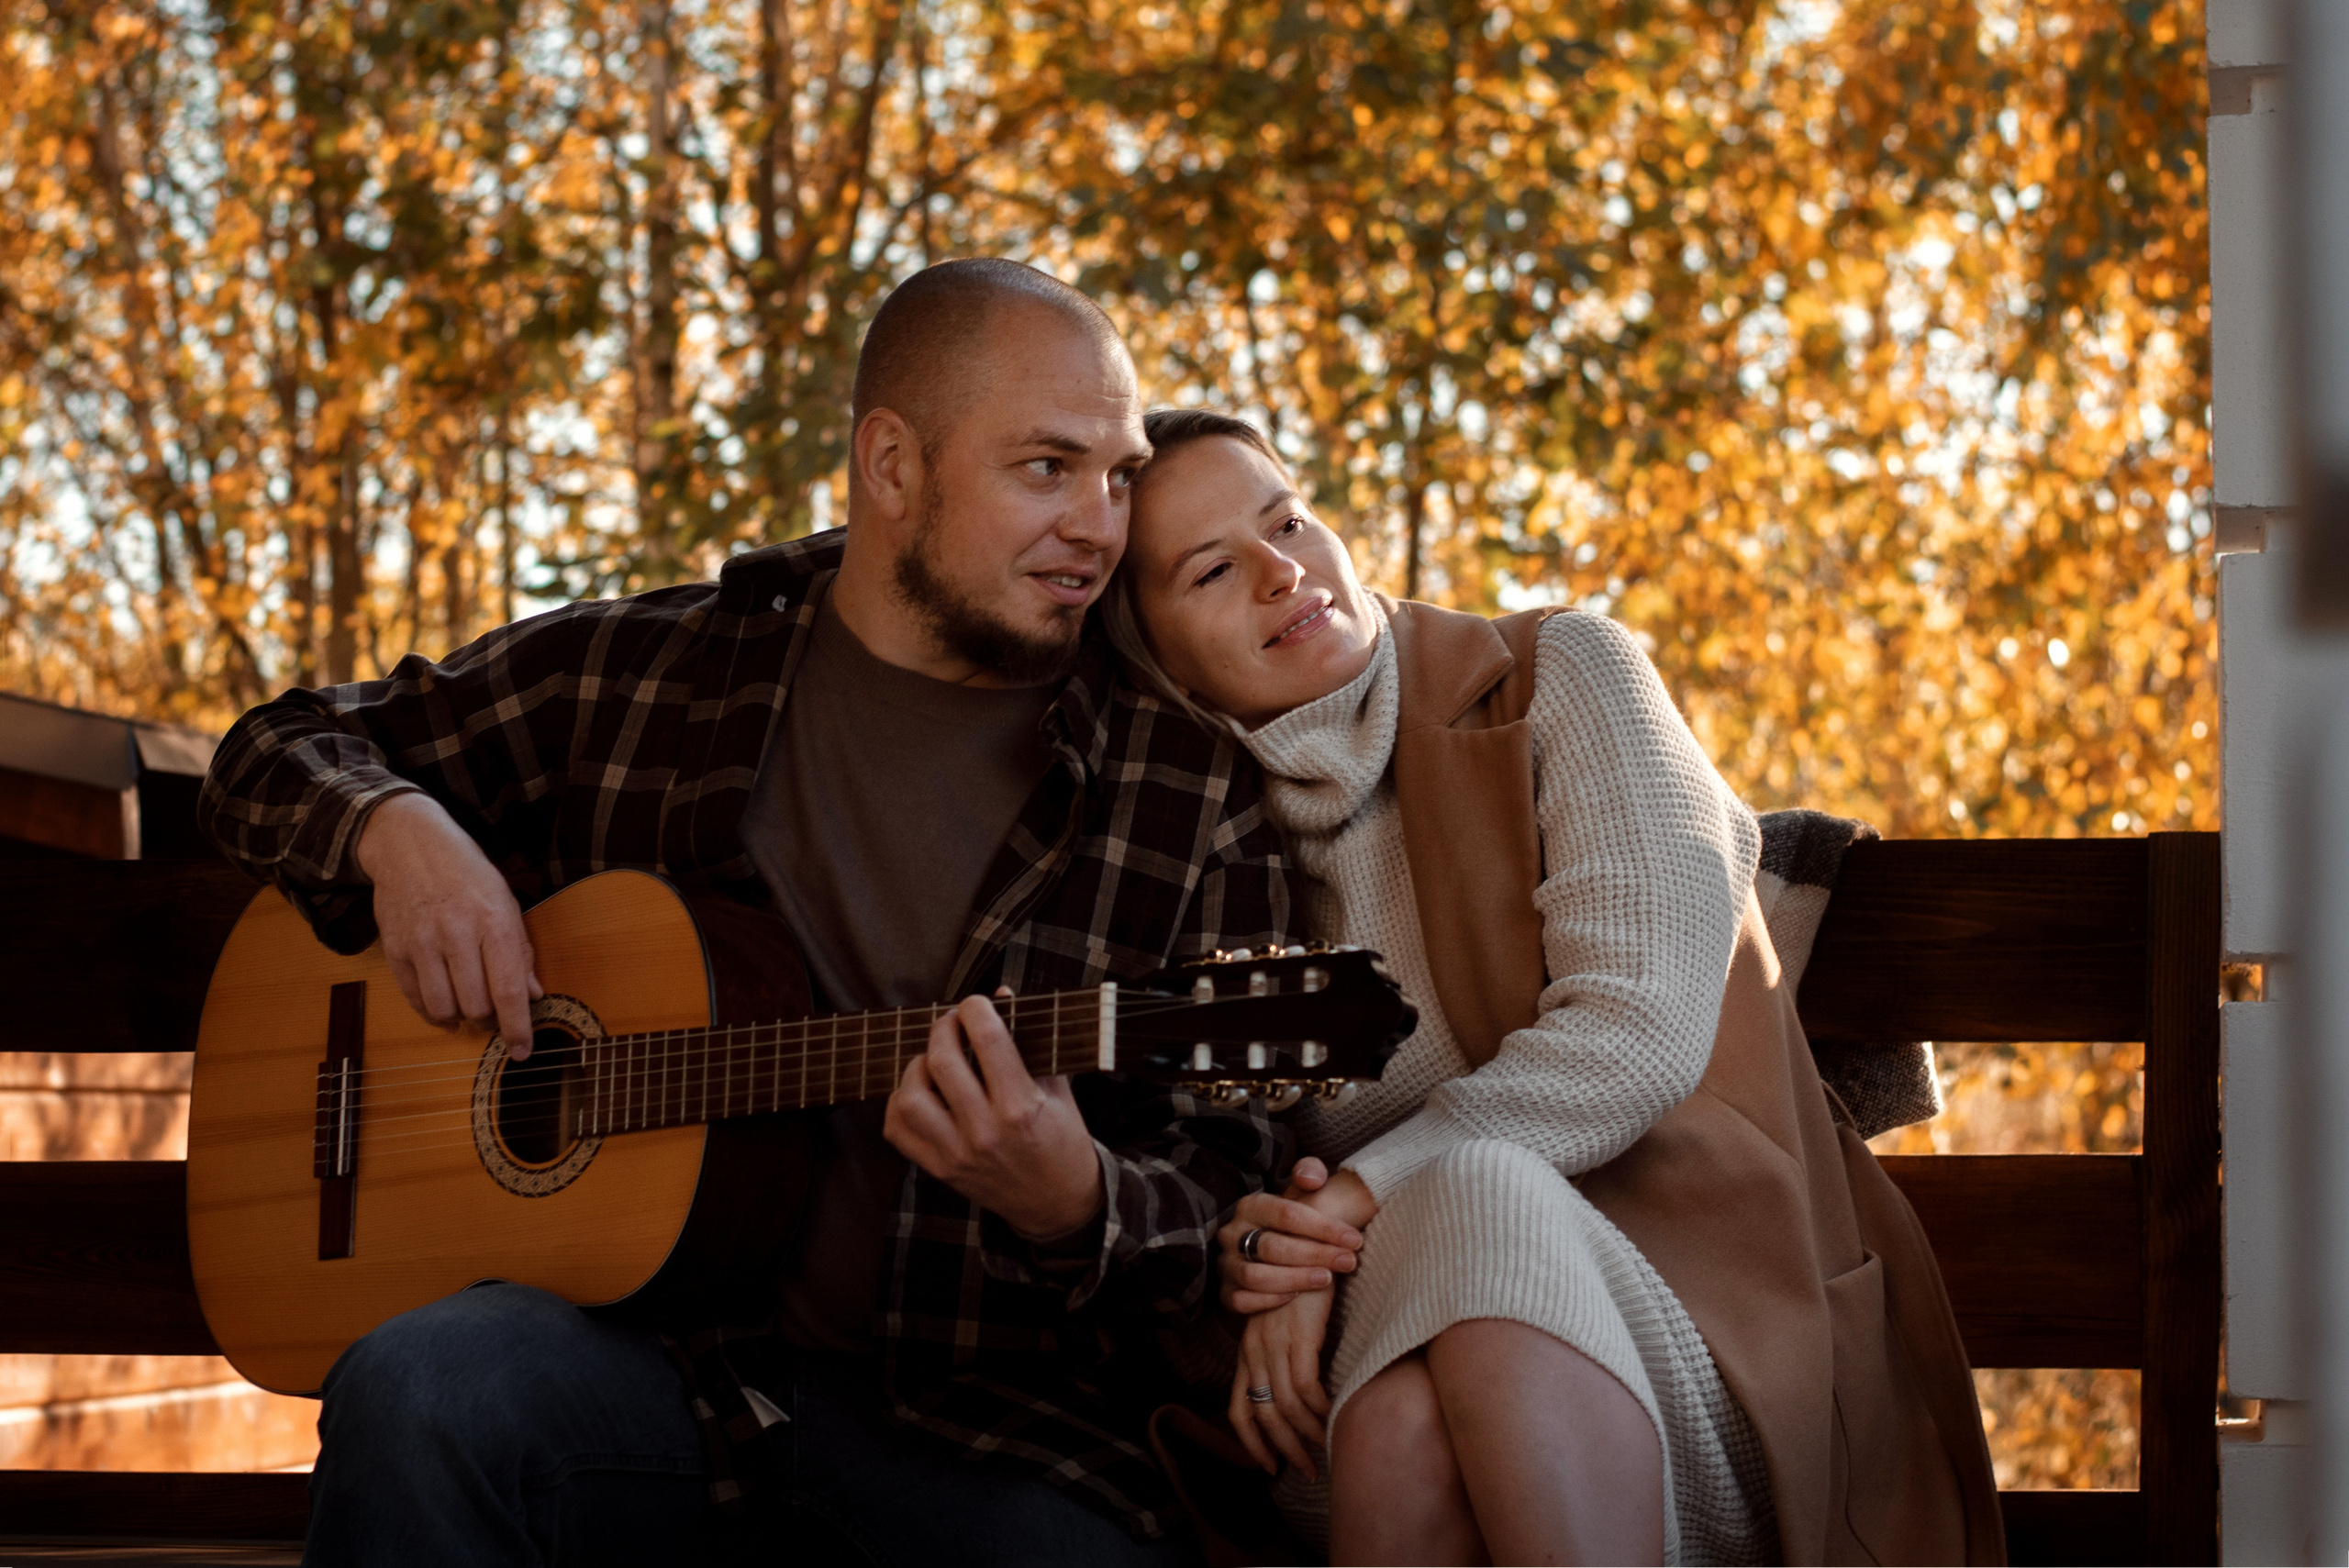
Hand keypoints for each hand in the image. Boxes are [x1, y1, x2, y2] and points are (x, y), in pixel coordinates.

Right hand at [355, 792, 542, 1055]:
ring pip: (444, 1008)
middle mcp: (457, 933)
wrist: (410, 845)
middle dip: (489, 1021)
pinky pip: (415, 998)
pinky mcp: (395, 948)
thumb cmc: (467, 873)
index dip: (518, 1027)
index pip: (509, 990)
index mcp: (494, 921)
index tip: (523, 1051)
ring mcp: (422, 941)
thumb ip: (521, 951)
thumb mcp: (506, 902)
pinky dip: (432, 1011)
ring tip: (469, 1007)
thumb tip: (534, 995)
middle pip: (476, 1005)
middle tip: (494, 1015)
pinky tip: (444, 1005)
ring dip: (460, 1018)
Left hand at [884, 993, 1103, 1240]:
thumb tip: (1002, 996)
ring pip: (911, 1097)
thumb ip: (1031, 1042)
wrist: (1057, 1203)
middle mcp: (985, 1131)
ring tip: (934, 1061)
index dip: (977, 1009)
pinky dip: (900, 1103)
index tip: (977, 1003)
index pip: (989, 1039)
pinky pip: (897, 1131)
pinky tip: (920, 1093)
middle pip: (943, 1061)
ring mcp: (957, 1154)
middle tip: (952, 1023)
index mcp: (1021, 1107)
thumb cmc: (1062, 1140)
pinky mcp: (940, 1170)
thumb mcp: (1057, 1090)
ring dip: (917, 1068)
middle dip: (943, 1028)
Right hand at [1217, 1159, 1364, 1313]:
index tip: (1355, 1239)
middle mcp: (1232, 1233)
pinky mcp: (1224, 1293)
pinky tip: (1296, 1298)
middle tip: (1348, 1261)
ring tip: (1327, 1279)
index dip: (1323, 1227)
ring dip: (1295, 1278)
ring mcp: (1226, 1264)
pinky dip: (1269, 1300)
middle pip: (1273, 1247)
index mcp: (1251, 1206)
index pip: (1287, 1214)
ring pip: (1255, 1276)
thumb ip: (1310, 1174)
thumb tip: (1311, 1179)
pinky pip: (1241, 1301)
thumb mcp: (1300, 1194)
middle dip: (1316, 1254)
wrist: (1267, 1251)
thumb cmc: (1290, 1223)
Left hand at [1229, 1286, 1334, 1477]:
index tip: (1270, 1467)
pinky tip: (1333, 1415)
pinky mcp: (1298, 1335)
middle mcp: (1254, 1351)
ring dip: (1307, 1434)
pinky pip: (1306, 1386)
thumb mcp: (1283, 1325)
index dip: (1252, 1444)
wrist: (1312, 1242)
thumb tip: (1299, 1399)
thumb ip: (1283, 1357)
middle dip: (1284, 1450)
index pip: (1239, 1410)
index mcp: (1247, 1351)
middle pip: (1263, 1416)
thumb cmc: (1303, 1284)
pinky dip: (1319, 1408)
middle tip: (1307, 1470)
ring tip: (1326, 1447)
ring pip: (1285, 1406)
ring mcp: (1274, 1343)